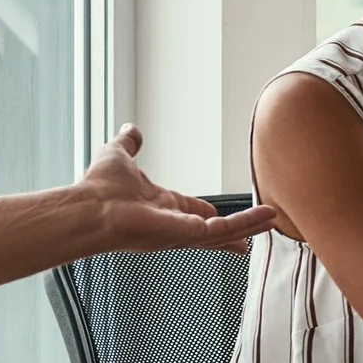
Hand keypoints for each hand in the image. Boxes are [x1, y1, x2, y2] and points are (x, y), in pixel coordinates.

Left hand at [79, 126, 277, 253]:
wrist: (89, 208)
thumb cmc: (97, 189)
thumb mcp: (118, 155)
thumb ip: (128, 143)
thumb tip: (130, 128)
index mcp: (159, 207)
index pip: (190, 213)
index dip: (207, 214)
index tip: (219, 214)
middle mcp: (172, 224)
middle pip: (213, 230)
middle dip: (236, 231)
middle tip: (258, 229)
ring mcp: (181, 232)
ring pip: (224, 231)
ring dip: (249, 225)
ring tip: (274, 220)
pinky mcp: (187, 234)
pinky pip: (223, 229)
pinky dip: (246, 223)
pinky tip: (266, 219)